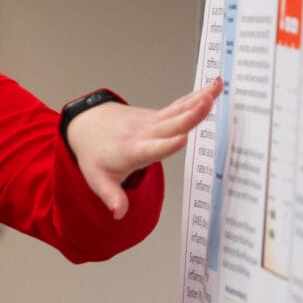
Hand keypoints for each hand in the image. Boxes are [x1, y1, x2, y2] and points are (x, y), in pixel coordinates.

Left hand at [63, 78, 221, 218]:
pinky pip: (179, 105)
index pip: (152, 148)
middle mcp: (144, 133)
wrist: (87, 126)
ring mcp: (152, 121)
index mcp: (133, 150)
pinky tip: (213, 88)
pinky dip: (197, 97)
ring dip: (198, 100)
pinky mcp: (158, 115)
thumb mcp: (98, 179)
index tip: (182, 139)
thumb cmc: (95, 154)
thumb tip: (118, 214)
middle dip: (189, 115)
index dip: (167, 145)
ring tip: (215, 90)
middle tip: (207, 104)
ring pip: (178, 110)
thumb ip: (111, 196)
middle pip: (170, 124)